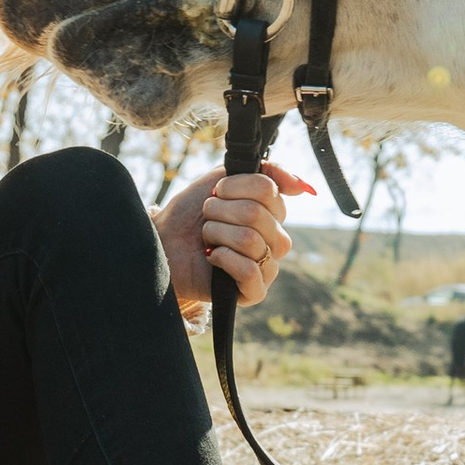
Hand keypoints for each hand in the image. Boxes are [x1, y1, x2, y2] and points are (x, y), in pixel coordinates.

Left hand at [155, 163, 313, 317]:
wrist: (164, 244)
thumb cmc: (190, 215)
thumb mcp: (221, 180)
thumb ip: (261, 172)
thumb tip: (301, 185)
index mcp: (272, 212)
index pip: (269, 189)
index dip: (235, 187)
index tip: (217, 192)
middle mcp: (275, 239)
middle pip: (258, 214)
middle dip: (220, 211)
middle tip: (207, 218)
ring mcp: (268, 267)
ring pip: (250, 240)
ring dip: (216, 234)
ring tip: (207, 239)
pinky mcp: (254, 292)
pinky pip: (248, 271)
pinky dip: (222, 259)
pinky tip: (211, 258)